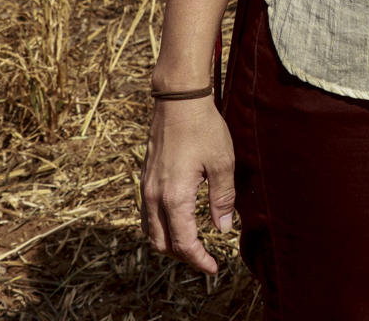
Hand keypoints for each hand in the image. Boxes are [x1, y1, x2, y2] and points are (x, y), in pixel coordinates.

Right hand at [140, 96, 237, 274]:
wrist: (178, 100)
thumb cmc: (203, 128)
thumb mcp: (222, 163)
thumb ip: (222, 198)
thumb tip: (223, 229)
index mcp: (174, 197)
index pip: (183, 242)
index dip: (198, 259)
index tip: (214, 267)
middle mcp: (154, 196)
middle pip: (162, 243)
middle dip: (183, 255)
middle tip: (205, 258)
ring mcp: (146, 187)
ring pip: (151, 231)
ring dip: (169, 243)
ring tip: (192, 244)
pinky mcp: (145, 178)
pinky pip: (147, 215)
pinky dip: (160, 227)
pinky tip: (177, 221)